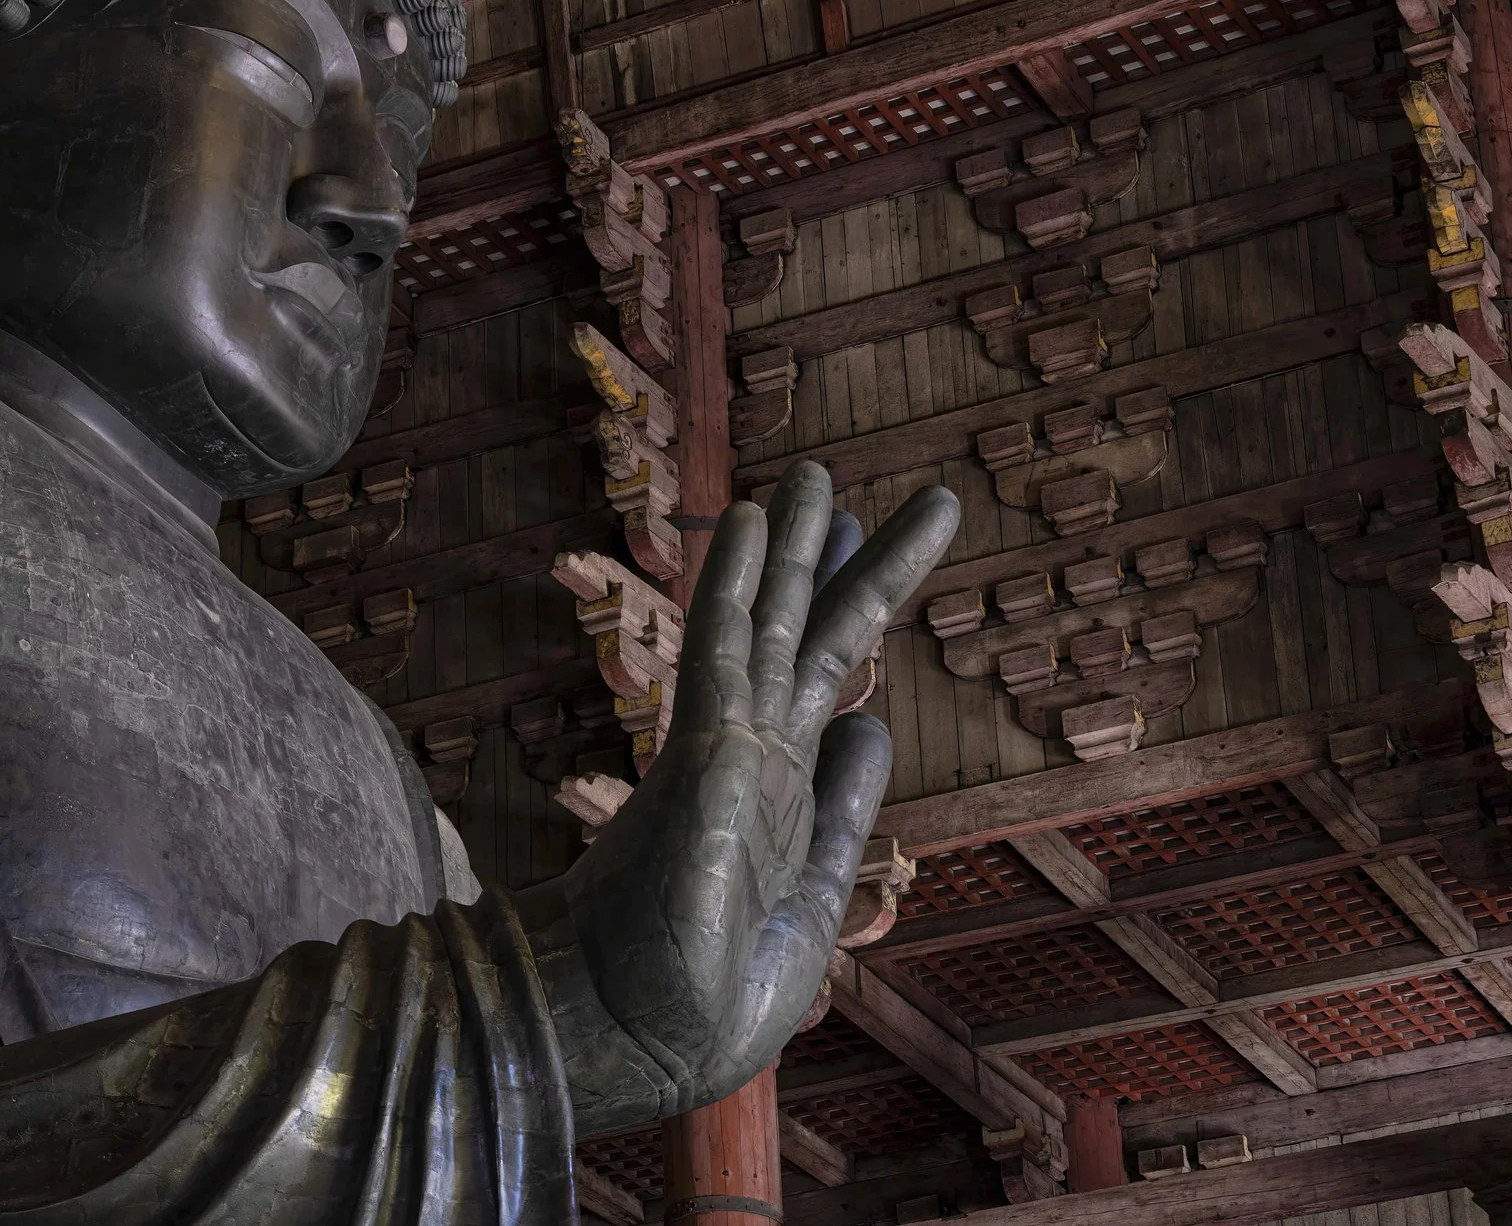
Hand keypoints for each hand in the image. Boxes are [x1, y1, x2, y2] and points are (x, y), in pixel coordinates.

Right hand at [520, 462, 957, 1133]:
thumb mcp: (815, 895)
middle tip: (841, 482)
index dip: (852, 610)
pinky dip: (735, 578)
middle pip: (803, 632)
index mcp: (783, 793)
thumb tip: (876, 720)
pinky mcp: (703, 752)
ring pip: (767, 621)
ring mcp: (727, 747)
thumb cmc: (710, 996)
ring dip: (792, 544)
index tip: (866, 552)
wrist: (635, 1041)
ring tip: (813, 470)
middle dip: (833, 557)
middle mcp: (754, 754)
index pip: (824, 679)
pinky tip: (748, 516)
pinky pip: (719, 644)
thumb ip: (846, 808)